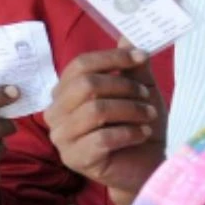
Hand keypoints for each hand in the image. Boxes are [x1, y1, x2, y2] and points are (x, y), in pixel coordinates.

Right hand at [45, 44, 164, 204]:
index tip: (141, 57)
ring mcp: (61, 138)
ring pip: (95, 111)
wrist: (144, 168)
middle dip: (122, 86)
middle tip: (146, 95)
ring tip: (148, 116)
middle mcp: (55, 113)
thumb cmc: (138, 127)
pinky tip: (142, 134)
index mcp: (65, 92)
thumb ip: (132, 67)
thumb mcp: (140, 92)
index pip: (80, 65)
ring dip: (130, 110)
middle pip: (85, 86)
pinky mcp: (74, 159)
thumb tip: (126, 36)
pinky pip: (102, 138)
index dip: (112, 57)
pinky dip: (129, 133)